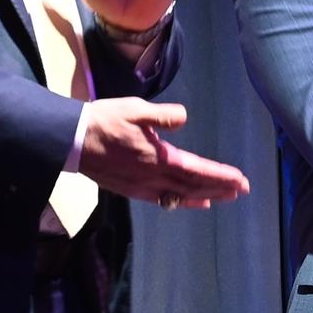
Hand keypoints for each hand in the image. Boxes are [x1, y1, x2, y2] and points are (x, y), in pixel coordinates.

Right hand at [77, 97, 250, 208]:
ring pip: (180, 196)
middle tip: (241, 190)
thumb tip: (183, 118)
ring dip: (204, 196)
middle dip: (219, 188)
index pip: (197, 170)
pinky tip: (190, 202)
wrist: (71, 140)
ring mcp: (142, 186)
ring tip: (224, 197)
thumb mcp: (134, 109)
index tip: (240, 180)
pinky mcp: (131, 190)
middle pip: (193, 187)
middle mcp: (153, 177)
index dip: (220, 176)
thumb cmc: (103, 121)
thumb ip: (161, 116)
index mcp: (158, 158)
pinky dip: (181, 202)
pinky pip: (163, 200)